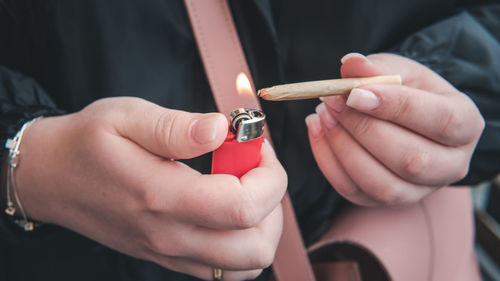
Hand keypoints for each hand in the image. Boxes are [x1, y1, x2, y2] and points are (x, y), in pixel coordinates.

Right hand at [16, 97, 286, 279]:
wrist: (52, 178)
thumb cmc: (89, 142)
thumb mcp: (127, 117)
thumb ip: (178, 127)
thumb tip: (222, 128)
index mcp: (163, 196)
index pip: (244, 206)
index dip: (269, 175)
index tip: (257, 144)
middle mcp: (170, 236)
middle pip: (256, 246)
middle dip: (274, 201)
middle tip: (254, 166)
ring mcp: (170, 253)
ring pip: (247, 264)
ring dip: (263, 225)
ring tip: (244, 187)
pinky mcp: (169, 258)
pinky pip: (226, 270)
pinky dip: (243, 242)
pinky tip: (228, 208)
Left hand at [305, 53, 483, 205]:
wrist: (406, 120)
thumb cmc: (409, 93)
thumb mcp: (401, 71)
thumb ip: (379, 67)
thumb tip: (351, 65)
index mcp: (466, 125)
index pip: (441, 121)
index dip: (396, 107)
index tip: (355, 93)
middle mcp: (450, 166)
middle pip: (411, 160)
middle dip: (363, 129)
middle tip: (332, 101)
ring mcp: (418, 191)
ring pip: (382, 185)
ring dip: (343, 148)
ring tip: (323, 114)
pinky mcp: (385, 202)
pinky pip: (353, 191)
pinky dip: (327, 161)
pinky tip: (317, 130)